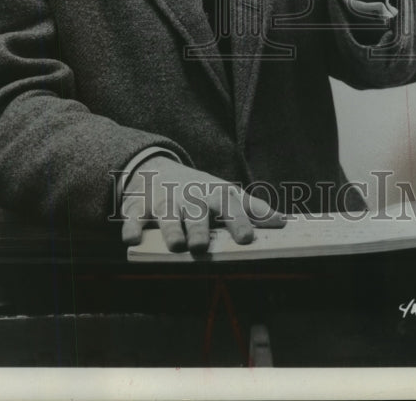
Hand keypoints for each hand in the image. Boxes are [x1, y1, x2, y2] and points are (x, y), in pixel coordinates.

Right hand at [121, 156, 285, 252]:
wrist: (156, 169)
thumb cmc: (198, 191)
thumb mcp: (224, 194)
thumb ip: (251, 210)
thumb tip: (284, 222)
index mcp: (212, 196)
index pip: (229, 207)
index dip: (238, 222)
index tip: (247, 239)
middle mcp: (188, 198)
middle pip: (196, 213)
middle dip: (199, 228)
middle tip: (203, 246)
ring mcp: (162, 203)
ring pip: (167, 216)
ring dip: (171, 230)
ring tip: (176, 246)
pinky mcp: (137, 208)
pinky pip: (132, 218)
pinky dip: (131, 227)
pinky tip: (132, 239)